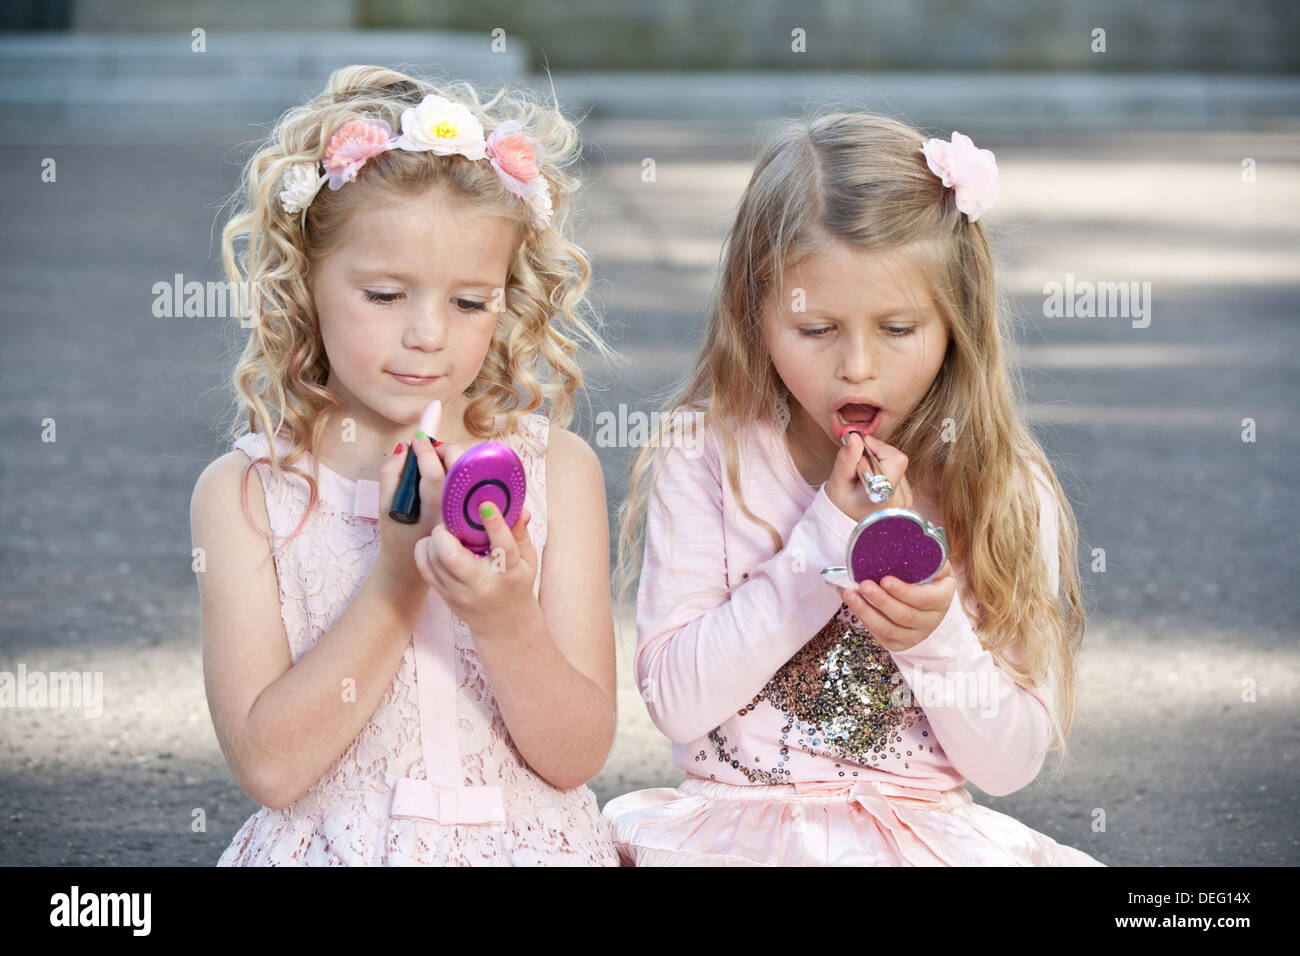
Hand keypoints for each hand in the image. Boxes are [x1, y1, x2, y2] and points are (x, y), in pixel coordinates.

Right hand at [372, 401, 469, 593]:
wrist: (410, 569)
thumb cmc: (396, 536)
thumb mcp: (384, 507)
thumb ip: (390, 475)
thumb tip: (403, 450)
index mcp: (431, 512)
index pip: (434, 473)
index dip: (426, 450)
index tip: (417, 438)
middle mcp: (453, 512)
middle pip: (458, 470)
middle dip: (446, 449)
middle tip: (431, 446)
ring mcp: (463, 513)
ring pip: (466, 475)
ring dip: (453, 459)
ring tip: (437, 457)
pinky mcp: (469, 514)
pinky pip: (468, 485)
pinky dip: (459, 472)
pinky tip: (447, 471)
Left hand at [414, 502, 541, 640]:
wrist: (504, 623)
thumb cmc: (516, 584)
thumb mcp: (527, 560)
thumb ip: (520, 533)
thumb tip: (520, 509)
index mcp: (508, 573)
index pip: (503, 548)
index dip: (494, 524)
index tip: (485, 504)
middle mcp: (482, 584)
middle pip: (452, 557)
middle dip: (444, 533)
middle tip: (450, 523)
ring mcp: (459, 593)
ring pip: (433, 561)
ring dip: (433, 540)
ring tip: (445, 533)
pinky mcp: (444, 596)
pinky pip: (425, 569)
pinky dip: (424, 551)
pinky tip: (434, 544)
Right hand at [825, 431, 914, 522]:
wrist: (846, 527)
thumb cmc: (840, 505)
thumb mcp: (838, 482)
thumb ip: (847, 459)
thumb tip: (855, 436)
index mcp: (885, 497)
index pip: (894, 458)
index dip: (876, 449)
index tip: (858, 455)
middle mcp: (901, 501)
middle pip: (897, 459)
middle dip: (877, 456)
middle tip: (859, 467)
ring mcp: (907, 501)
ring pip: (899, 465)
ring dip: (881, 465)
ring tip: (865, 479)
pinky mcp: (909, 498)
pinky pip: (900, 474)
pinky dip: (886, 473)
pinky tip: (873, 484)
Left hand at [841, 559, 956, 651]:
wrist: (923, 597)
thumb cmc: (925, 575)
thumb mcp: (932, 562)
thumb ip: (927, 553)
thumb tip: (913, 536)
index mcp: (942, 598)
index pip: (925, 599)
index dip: (904, 592)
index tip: (885, 580)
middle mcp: (931, 620)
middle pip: (904, 615)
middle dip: (881, 600)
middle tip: (863, 584)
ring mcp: (915, 634)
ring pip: (888, 629)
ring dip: (866, 611)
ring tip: (850, 593)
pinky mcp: (898, 643)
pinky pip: (879, 635)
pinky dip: (864, 619)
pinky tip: (854, 604)